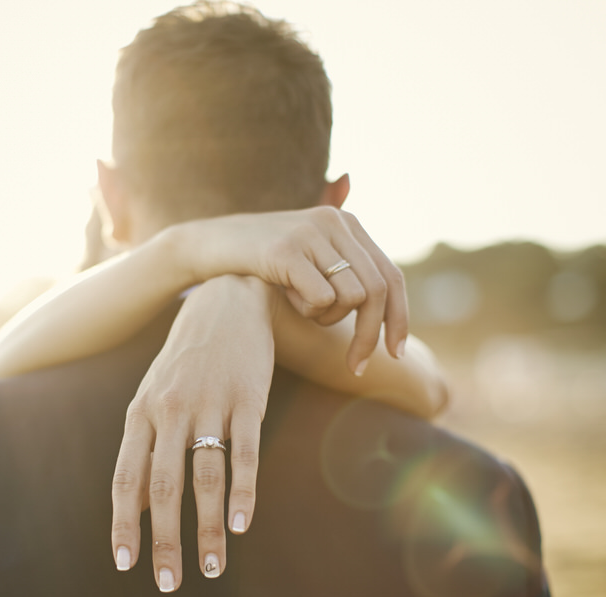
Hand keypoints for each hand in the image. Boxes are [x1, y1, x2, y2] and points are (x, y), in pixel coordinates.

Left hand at [110, 276, 275, 590]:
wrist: (227, 302)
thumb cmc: (187, 360)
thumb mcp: (155, 396)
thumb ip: (145, 449)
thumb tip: (140, 506)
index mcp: (141, 412)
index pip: (127, 479)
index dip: (126, 524)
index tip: (127, 565)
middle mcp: (170, 410)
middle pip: (165, 486)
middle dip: (166, 540)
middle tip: (170, 583)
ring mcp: (209, 403)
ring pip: (206, 476)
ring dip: (208, 528)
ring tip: (212, 568)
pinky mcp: (248, 399)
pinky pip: (245, 453)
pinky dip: (243, 491)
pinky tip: (241, 524)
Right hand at [187, 206, 407, 375]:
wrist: (207, 245)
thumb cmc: (260, 262)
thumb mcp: (307, 260)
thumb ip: (342, 272)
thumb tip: (382, 309)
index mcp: (347, 223)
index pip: (391, 276)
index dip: (399, 318)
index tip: (396, 353)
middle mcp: (335, 222)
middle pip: (376, 291)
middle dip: (369, 336)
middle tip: (356, 366)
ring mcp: (311, 233)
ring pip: (350, 297)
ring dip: (327, 318)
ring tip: (300, 306)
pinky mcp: (286, 249)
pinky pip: (320, 299)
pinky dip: (306, 310)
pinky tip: (284, 296)